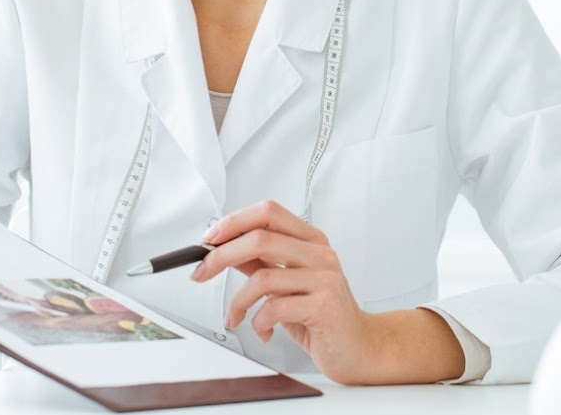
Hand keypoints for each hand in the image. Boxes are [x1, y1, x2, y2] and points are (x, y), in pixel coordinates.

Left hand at [190, 200, 377, 382]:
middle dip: (220, 256)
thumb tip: (224, 248)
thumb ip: (261, 263)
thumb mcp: (287, 284)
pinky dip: (258, 322)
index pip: (268, 213)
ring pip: (262, 277)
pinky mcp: (324, 306)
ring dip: (237, 301)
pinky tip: (264, 330)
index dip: (234, 222)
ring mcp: (325, 278)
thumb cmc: (322, 316)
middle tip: (202, 272)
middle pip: (260, 238)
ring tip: (236, 315)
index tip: (209, 239)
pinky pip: (273, 308)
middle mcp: (320, 254)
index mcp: (311, 240)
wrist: (358, 348)